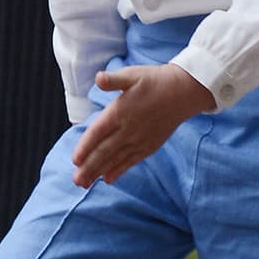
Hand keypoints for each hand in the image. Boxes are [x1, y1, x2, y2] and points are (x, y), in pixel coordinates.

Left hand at [71, 63, 215, 187]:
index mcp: (120, 111)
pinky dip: (119, 170)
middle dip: (89, 167)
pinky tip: (108, 179)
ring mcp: (139, 139)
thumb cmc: (155, 80)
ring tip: (86, 184)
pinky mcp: (149, 145)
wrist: (183, 92)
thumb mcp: (132, 74)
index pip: (98, 132)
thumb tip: (99, 78)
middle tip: (76, 181)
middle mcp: (128, 129)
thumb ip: (113, 79)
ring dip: (100, 172)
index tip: (75, 160)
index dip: (86, 147)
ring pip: (116, 159)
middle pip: (104, 151)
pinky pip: (131, 161)